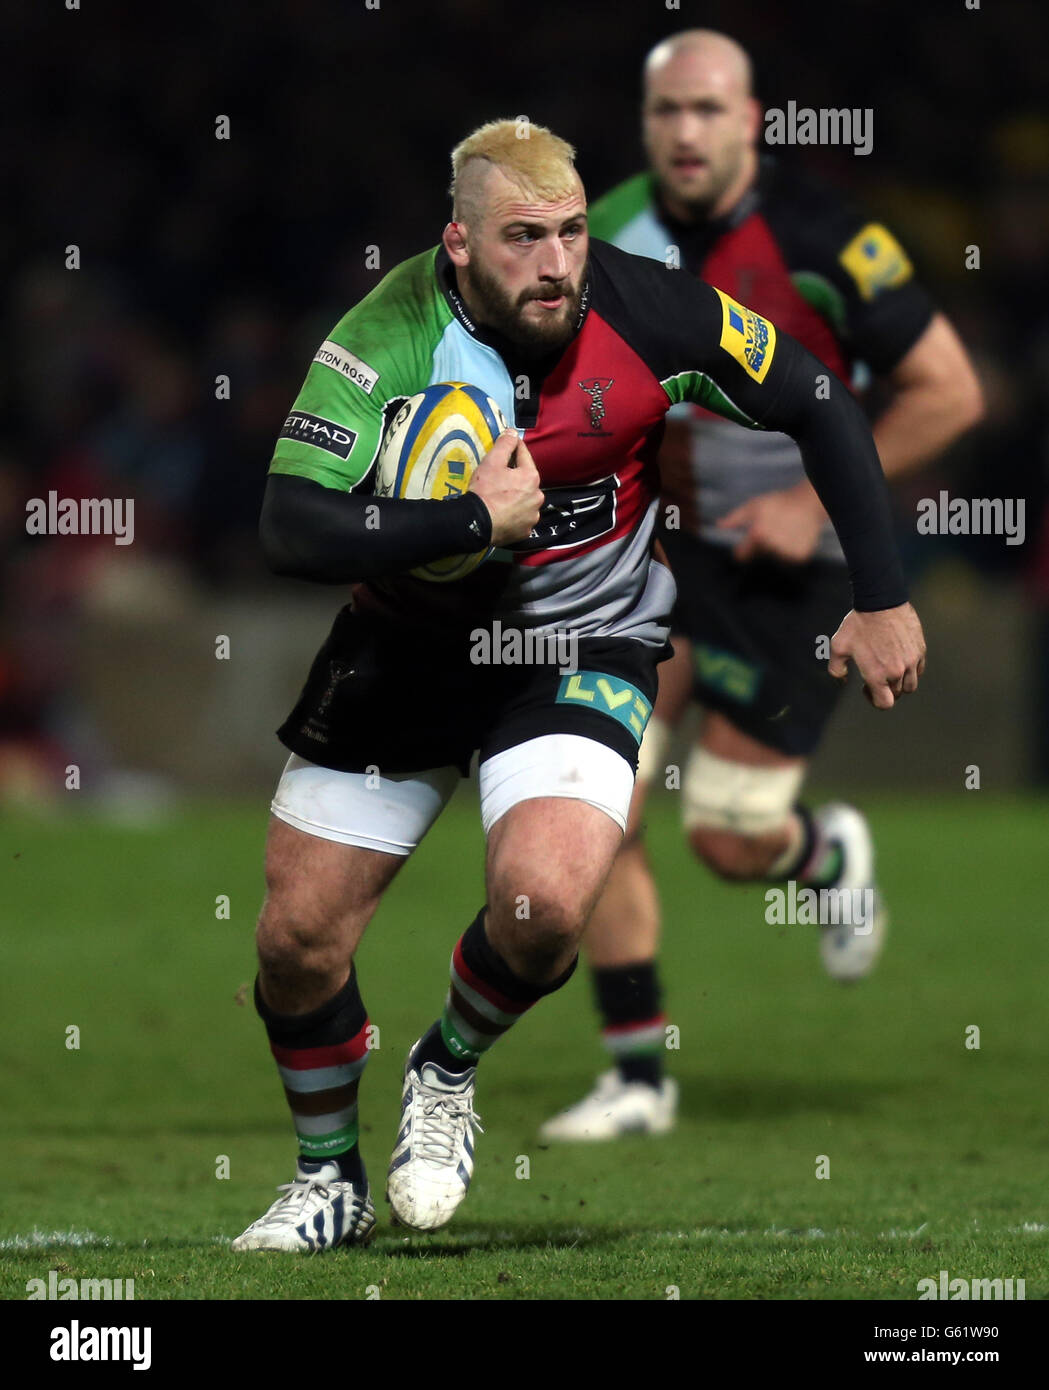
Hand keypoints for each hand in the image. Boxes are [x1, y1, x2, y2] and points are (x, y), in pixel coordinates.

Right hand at [468, 431, 543, 546]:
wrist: (478, 524)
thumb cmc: (486, 491)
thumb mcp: (492, 462)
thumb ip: (505, 444)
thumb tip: (512, 432)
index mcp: (531, 477)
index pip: (524, 456)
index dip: (515, 448)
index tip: (509, 444)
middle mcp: (538, 496)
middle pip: (526, 480)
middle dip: (516, 477)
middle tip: (500, 478)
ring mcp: (533, 515)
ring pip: (526, 500)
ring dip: (518, 497)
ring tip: (502, 498)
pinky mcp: (526, 531)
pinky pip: (522, 517)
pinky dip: (515, 514)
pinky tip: (504, 513)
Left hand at [717, 483, 826, 563]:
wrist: (808, 503)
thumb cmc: (778, 503)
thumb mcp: (753, 506)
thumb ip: (735, 518)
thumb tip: (719, 525)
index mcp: (758, 534)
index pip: (741, 555)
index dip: (742, 551)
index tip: (745, 547)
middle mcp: (772, 546)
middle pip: (759, 556)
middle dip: (762, 546)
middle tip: (772, 530)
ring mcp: (787, 553)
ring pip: (774, 559)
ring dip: (776, 550)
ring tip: (783, 533)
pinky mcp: (800, 556)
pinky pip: (789, 560)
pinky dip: (790, 552)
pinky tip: (793, 538)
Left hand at [828, 603, 926, 708]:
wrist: (881, 600)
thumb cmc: (858, 623)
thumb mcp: (838, 646)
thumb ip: (836, 669)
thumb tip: (842, 681)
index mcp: (877, 675)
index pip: (885, 704)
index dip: (875, 701)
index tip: (867, 689)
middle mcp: (897, 671)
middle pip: (897, 694)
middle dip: (885, 690)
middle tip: (876, 676)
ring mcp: (912, 661)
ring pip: (910, 685)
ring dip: (900, 683)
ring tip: (889, 670)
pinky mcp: (920, 650)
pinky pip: (919, 669)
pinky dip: (911, 670)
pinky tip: (899, 659)